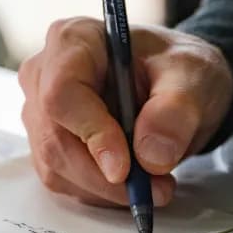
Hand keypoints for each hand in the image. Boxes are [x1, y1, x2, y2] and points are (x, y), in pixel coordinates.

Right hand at [18, 17, 232, 206]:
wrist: (174, 83)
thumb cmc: (175, 68)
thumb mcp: (193, 76)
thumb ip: (176, 110)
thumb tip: (151, 156)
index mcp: (73, 40)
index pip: (61, 93)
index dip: (90, 134)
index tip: (124, 169)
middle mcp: (43, 74)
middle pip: (54, 138)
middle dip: (104, 175)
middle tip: (155, 187)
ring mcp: (39, 111)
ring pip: (56, 166)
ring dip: (105, 188)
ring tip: (154, 183)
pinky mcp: (46, 143)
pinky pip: (62, 180)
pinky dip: (99, 192)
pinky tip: (131, 181)